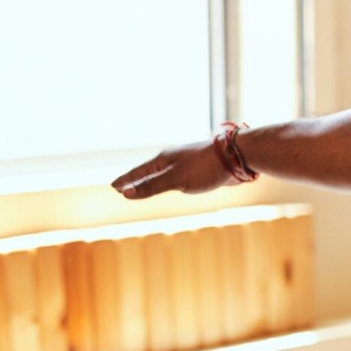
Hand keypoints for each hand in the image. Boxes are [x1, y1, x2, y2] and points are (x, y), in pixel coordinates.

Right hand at [113, 142, 235, 198]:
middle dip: (136, 180)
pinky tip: (174, 183)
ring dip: (152, 181)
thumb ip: (152, 187)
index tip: (113, 186)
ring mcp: (186, 164)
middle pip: (149, 172)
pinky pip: (178, 177)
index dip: (126, 180)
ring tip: (144, 186)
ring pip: (164, 174)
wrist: (236, 156)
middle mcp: (173, 160)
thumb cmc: (205, 167)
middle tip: (122, 187)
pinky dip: (168, 182)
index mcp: (164, 160)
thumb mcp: (175, 179)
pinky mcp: (199, 169)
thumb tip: (126, 193)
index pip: (138, 172)